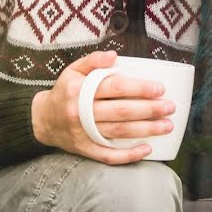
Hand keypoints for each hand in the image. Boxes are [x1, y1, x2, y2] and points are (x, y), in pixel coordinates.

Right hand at [31, 51, 174, 164]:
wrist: (41, 120)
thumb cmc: (64, 92)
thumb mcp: (73, 70)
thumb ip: (93, 60)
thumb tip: (114, 55)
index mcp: (80, 91)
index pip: (114, 88)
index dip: (138, 88)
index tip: (159, 88)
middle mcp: (81, 113)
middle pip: (121, 112)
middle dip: (149, 110)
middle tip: (169, 107)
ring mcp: (84, 134)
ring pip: (119, 133)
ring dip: (146, 130)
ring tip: (167, 126)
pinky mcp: (85, 150)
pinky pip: (108, 155)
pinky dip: (128, 155)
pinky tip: (147, 149)